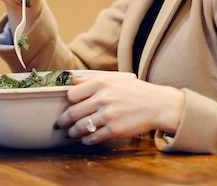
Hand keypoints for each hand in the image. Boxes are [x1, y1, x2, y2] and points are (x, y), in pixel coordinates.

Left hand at [55, 73, 185, 144]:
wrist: (156, 104)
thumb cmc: (134, 90)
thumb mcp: (114, 77)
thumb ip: (91, 78)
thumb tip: (72, 81)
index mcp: (101, 83)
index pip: (72, 94)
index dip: (69, 100)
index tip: (68, 104)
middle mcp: (103, 98)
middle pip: (73, 112)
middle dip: (64, 120)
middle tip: (60, 123)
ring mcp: (108, 115)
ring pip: (81, 126)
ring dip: (72, 132)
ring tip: (70, 133)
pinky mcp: (114, 130)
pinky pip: (93, 138)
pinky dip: (86, 140)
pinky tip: (84, 139)